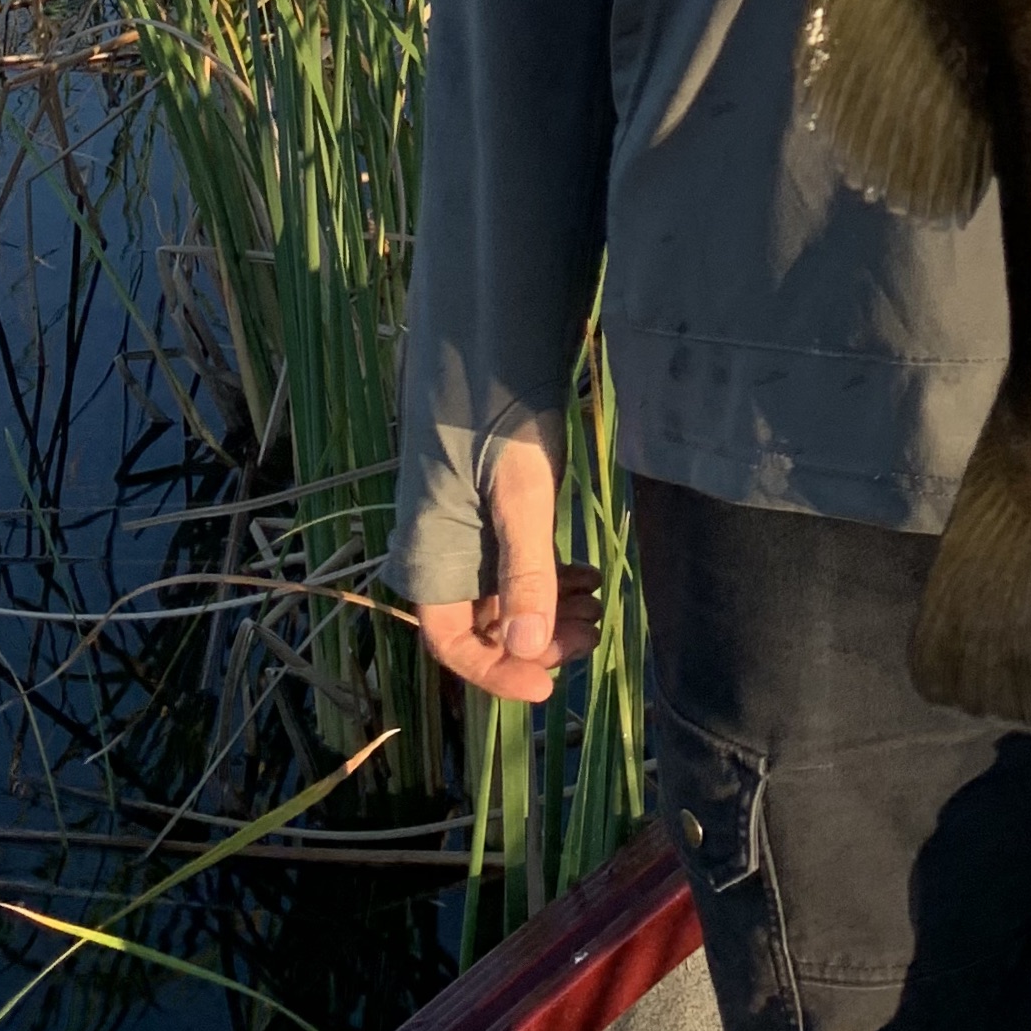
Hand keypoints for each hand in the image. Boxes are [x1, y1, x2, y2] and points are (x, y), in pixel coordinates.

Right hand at [413, 436, 602, 705]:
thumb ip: (526, 572)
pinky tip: (588, 576)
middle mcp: (444, 551)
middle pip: (484, 625)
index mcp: (432, 554)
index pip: (452, 643)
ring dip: (549, 613)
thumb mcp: (520, 493)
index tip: (548, 686)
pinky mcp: (492, 509)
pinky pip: (514, 565)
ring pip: (505, 598)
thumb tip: (530, 651)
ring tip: (599, 608)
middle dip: (537, 641)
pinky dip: (550, 580)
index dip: (496, 673)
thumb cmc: (499, 415)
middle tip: (591, 632)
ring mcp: (468, 531)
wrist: (492, 344)